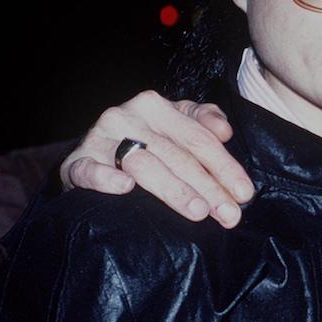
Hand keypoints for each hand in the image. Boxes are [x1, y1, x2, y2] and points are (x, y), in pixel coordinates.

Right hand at [60, 91, 253, 226]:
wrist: (90, 151)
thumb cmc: (143, 138)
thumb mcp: (175, 123)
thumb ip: (203, 121)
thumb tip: (225, 131)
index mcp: (156, 106)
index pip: (198, 138)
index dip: (224, 166)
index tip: (245, 194)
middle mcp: (128, 117)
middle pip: (176, 155)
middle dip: (208, 187)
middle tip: (229, 215)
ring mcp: (100, 138)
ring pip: (143, 164)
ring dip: (172, 189)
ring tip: (198, 211)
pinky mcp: (76, 161)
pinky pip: (89, 170)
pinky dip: (106, 178)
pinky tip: (125, 189)